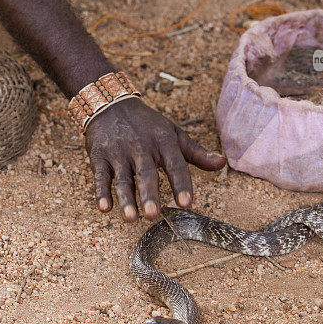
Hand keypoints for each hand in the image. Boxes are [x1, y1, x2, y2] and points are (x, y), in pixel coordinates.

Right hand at [85, 97, 225, 221]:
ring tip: (131, 219)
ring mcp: (119, 152)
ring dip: (126, 199)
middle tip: (154, 215)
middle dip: (150, 194)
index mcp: (163, 142)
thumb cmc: (148, 125)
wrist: (111, 104)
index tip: (187, 203)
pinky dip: (101, 192)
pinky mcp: (100, 157)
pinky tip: (104, 209)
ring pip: (123, 178)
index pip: (175, 165)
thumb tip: (222, 163)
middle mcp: (141, 147)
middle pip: (147, 173)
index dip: (181, 184)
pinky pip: (101, 176)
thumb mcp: (174, 134)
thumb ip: (197, 153)